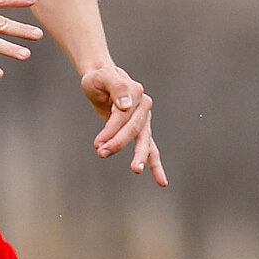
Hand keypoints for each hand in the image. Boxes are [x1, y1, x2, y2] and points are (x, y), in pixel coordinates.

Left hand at [81, 64, 167, 184]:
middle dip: (117, 143)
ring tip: (136, 170)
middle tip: (101, 153)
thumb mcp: (101, 77)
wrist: (102, 81)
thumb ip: (116, 86)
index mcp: (135, 91)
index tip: (97, 143)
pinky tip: (161, 181)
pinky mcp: (142, 130)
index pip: (123, 115)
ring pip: (145, 141)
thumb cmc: (99, 79)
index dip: (111, 130)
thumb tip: (126, 105)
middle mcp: (144, 105)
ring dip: (139, 157)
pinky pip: (151, 149)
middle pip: (133, 129)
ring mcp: (145, 119)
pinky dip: (155, 165)